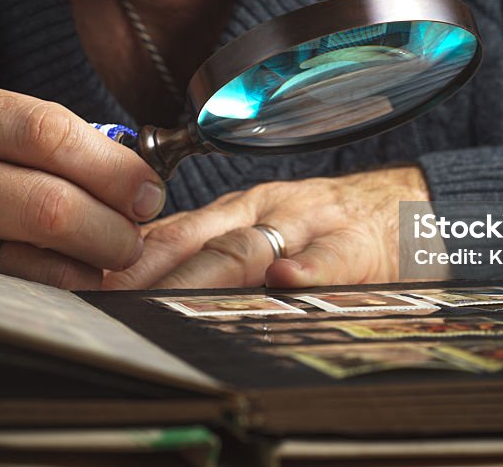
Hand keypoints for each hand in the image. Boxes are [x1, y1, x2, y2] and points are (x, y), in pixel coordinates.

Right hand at [0, 82, 164, 288]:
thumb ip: (38, 138)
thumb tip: (129, 174)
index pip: (51, 135)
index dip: (115, 169)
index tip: (148, 191)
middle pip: (49, 205)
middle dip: (112, 229)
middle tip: (133, 236)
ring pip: (30, 260)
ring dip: (88, 267)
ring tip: (107, 259)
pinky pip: (4, 292)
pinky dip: (51, 290)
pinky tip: (68, 280)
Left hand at [102, 166, 429, 289]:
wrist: (412, 204)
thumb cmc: (330, 225)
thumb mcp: (269, 224)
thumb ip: (216, 246)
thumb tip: (143, 274)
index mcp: (245, 208)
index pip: (177, 227)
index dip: (133, 252)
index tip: (91, 276)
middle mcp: (270, 210)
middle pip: (203, 236)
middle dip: (154, 266)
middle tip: (112, 295)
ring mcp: (313, 224)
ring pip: (255, 244)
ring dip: (207, 272)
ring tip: (171, 297)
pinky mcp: (360, 244)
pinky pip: (333, 255)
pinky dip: (310, 267)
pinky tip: (288, 281)